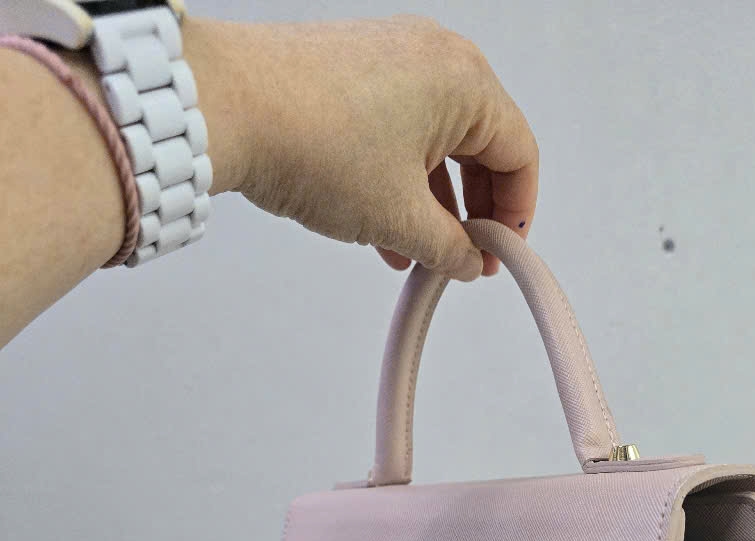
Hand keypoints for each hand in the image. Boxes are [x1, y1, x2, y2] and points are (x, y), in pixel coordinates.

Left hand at [192, 15, 538, 280]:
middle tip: (463, 258)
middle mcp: (435, 56)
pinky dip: (400, 178)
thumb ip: (448, 249)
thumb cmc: (316, 142)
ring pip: (436, 141)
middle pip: (482, 145)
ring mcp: (391, 56)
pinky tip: (382, 226)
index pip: (519, 155)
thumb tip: (466, 262)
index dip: (516, 216)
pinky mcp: (352, 67)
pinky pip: (397, 129)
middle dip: (475, 211)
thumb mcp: (398, 218)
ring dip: (434, 203)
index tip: (499, 257)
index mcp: (466, 81)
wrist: (226, 105)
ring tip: (416, 253)